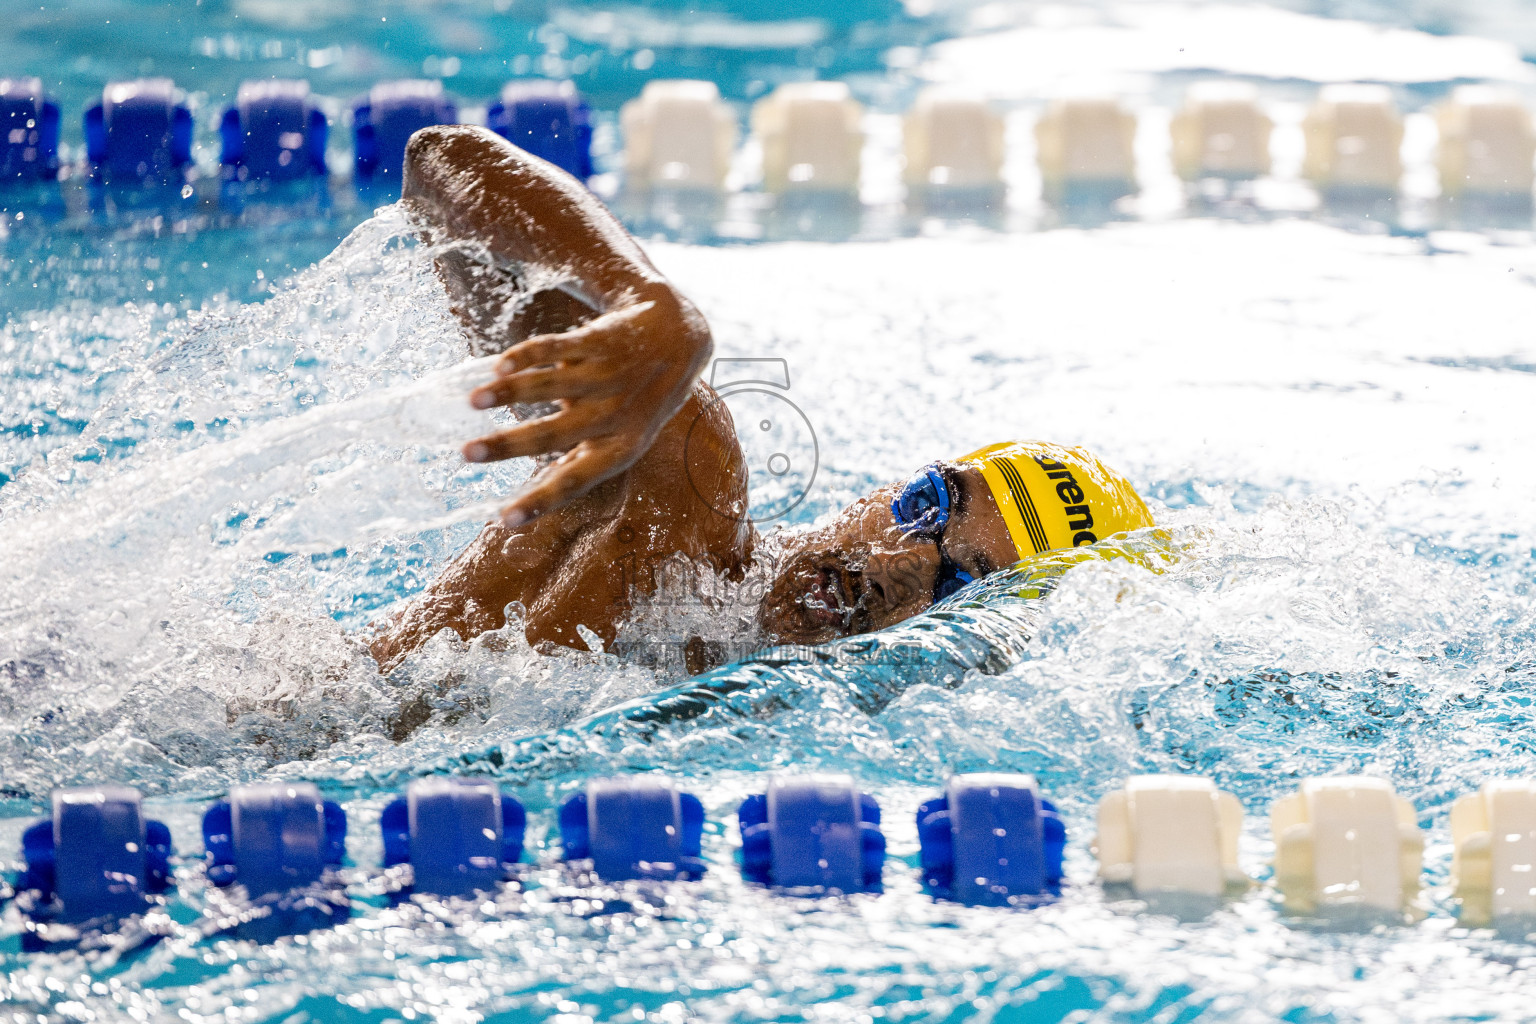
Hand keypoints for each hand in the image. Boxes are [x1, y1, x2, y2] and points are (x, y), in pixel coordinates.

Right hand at [462, 282, 711, 525]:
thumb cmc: (638, 403)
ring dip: (508, 394)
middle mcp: (614, 415)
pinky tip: (499, 367)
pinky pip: (555, 348)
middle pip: (553, 435)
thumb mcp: (623, 438)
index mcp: (619, 448)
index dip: (539, 501)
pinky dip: (525, 357)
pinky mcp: (598, 342)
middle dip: (507, 446)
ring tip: (472, 402)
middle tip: (465, 455)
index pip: (574, 482)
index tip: (504, 520)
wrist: (678, 340)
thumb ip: (581, 460)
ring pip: (550, 387)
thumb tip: (533, 498)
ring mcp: (607, 377)